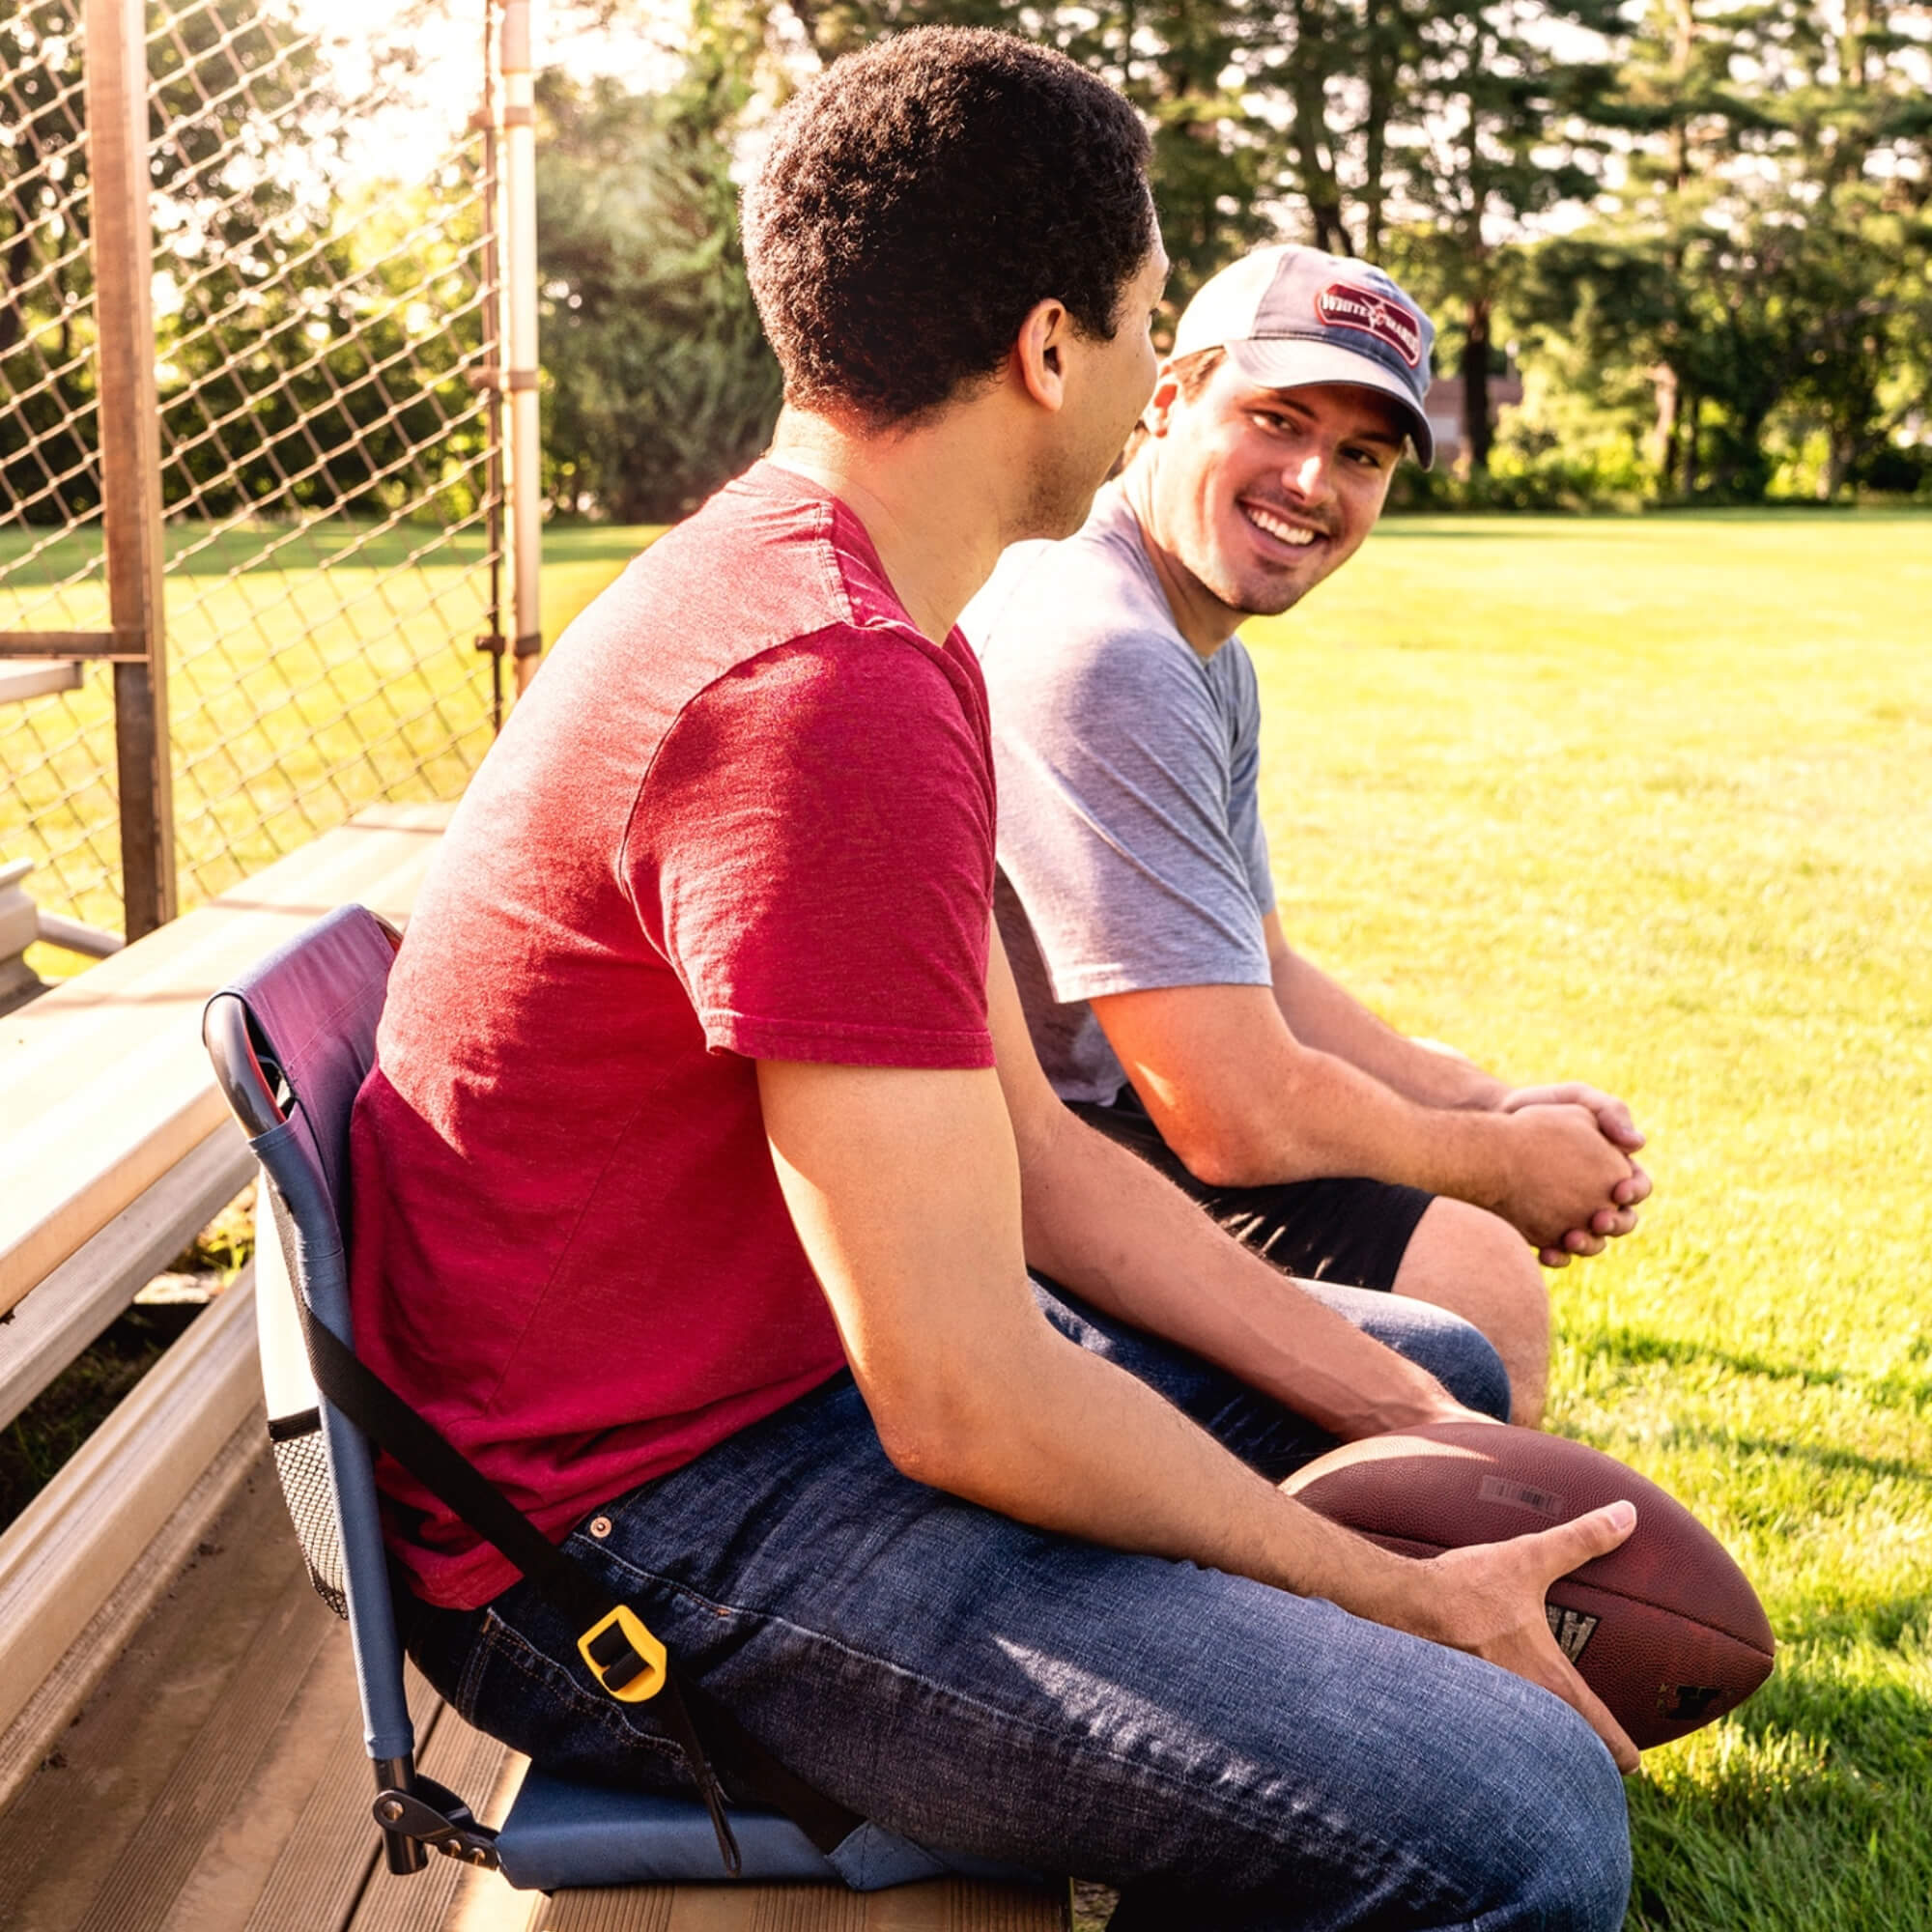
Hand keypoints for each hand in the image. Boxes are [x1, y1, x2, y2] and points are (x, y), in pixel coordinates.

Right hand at [1411, 1501, 1641, 1773]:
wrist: (1400, 1605)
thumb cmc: (1468, 1587)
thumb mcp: (1529, 1558)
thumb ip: (1582, 1539)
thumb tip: (1627, 1513)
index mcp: (1554, 1685)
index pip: (1607, 1740)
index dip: (1626, 1755)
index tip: (1632, 1760)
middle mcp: (1527, 1714)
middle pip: (1568, 1753)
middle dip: (1579, 1754)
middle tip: (1585, 1745)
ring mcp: (1490, 1719)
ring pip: (1527, 1749)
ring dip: (1536, 1746)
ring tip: (1538, 1733)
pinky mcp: (1458, 1713)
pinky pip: (1488, 1736)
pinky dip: (1495, 1735)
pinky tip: (1483, 1713)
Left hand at [1500, 1086, 1650, 1265]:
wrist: (1495, 1121)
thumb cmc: (1541, 1106)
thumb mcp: (1575, 1098)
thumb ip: (1609, 1111)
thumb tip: (1638, 1143)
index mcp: (1614, 1167)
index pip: (1638, 1186)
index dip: (1635, 1191)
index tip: (1619, 1189)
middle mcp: (1598, 1196)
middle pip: (1622, 1221)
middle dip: (1615, 1224)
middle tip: (1598, 1220)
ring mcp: (1572, 1215)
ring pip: (1593, 1242)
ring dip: (1588, 1246)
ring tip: (1570, 1239)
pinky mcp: (1544, 1228)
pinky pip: (1558, 1251)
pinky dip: (1557, 1256)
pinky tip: (1545, 1253)